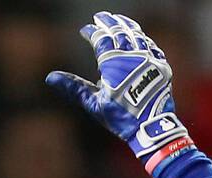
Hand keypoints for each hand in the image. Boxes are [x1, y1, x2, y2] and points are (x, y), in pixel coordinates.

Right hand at [46, 11, 186, 167]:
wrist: (152, 127)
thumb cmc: (120, 118)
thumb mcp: (94, 104)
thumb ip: (74, 88)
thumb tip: (51, 77)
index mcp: (113, 63)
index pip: (100, 39)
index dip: (91, 32)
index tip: (84, 30)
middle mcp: (132, 56)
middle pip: (118, 31)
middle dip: (108, 22)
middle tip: (100, 17)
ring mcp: (149, 58)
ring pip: (136, 34)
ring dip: (125, 25)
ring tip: (117, 20)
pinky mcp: (161, 65)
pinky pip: (150, 45)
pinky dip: (141, 38)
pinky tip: (138, 36)